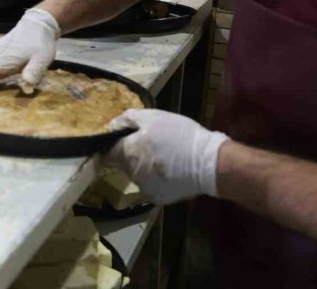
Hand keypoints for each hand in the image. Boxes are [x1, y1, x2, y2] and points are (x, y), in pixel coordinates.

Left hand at [103, 109, 229, 204]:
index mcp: (128, 153)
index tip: (122, 139)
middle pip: (122, 163)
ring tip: (164, 157)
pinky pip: (150, 185)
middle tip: (150, 145)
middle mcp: (131, 174)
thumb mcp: (153, 117)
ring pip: (136, 175)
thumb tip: (111, 125)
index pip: (107, 153)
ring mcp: (144, 188)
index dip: (112, 145)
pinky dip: (156, 178)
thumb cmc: (180, 135)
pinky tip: (170, 170)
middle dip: (130, 154)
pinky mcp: (158, 198)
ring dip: (143, 166)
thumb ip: (127, 119)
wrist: (209, 163)